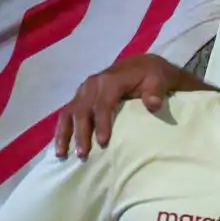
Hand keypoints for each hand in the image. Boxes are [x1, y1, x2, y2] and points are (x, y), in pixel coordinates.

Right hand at [54, 53, 193, 157]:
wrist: (143, 65)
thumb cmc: (152, 76)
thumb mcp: (159, 80)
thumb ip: (155, 92)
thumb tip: (153, 104)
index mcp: (110, 80)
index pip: (103, 104)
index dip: (102, 123)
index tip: (103, 142)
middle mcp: (92, 84)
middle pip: (82, 110)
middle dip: (81, 133)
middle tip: (83, 155)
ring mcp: (84, 90)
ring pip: (69, 112)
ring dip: (64, 133)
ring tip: (62, 154)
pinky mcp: (81, 96)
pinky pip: (67, 113)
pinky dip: (62, 129)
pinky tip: (60, 146)